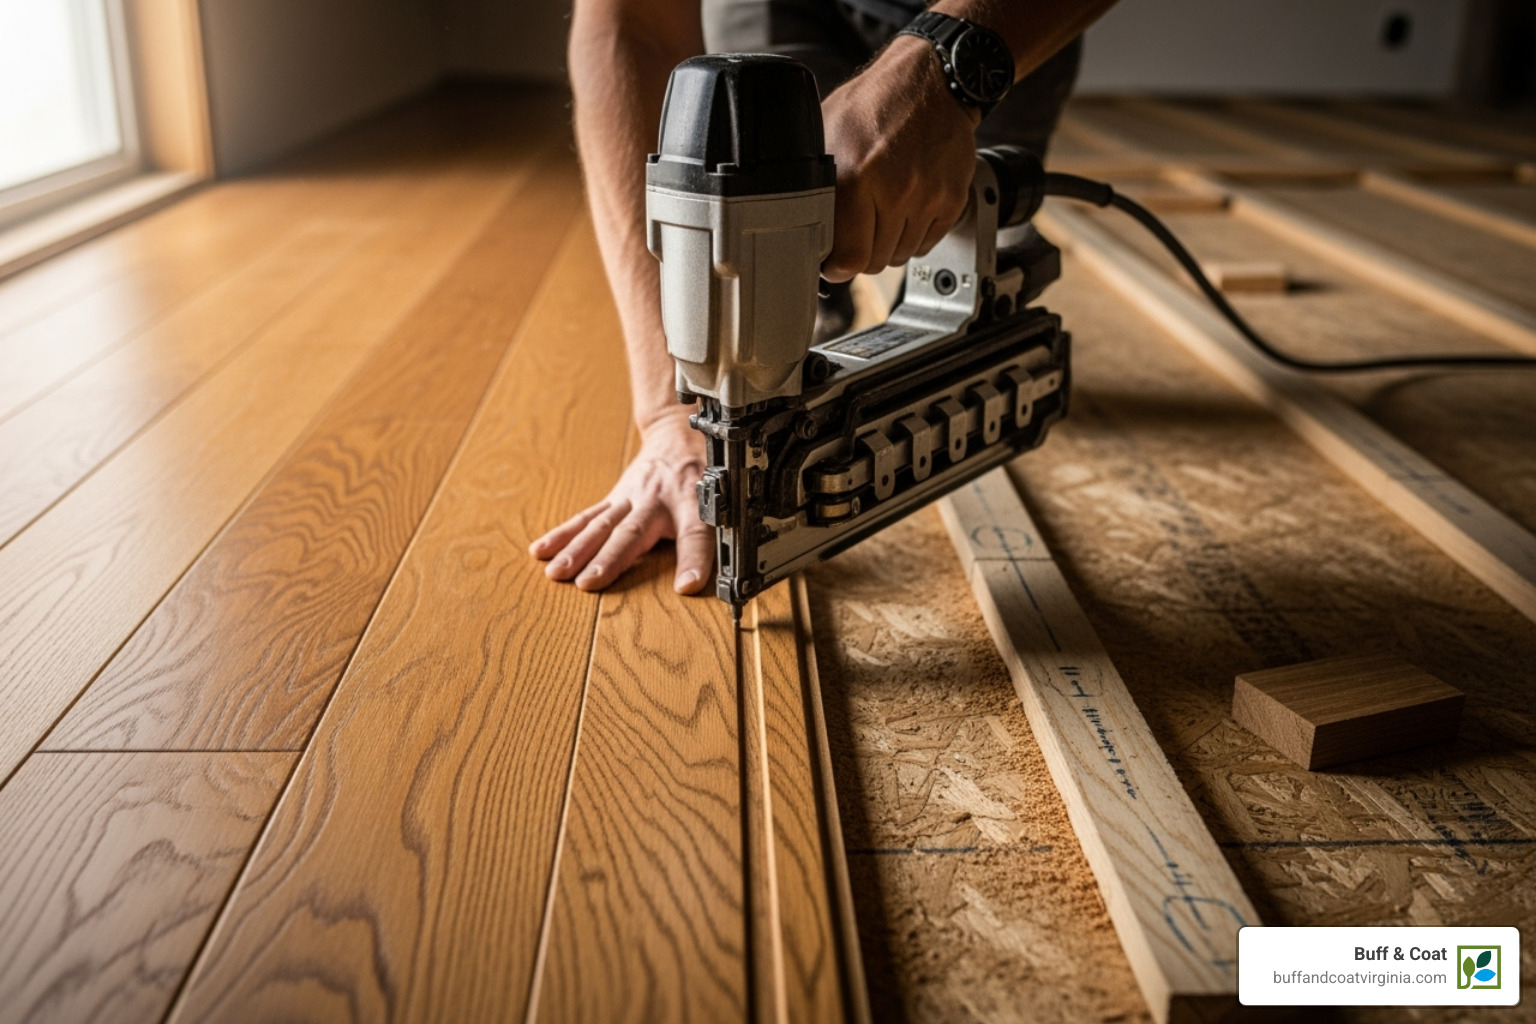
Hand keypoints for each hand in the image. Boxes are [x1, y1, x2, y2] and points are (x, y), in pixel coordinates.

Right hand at [530, 410, 712, 592]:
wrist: (679, 433)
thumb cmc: (703, 472)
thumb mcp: (722, 499)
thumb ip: (719, 536)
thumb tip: (717, 575)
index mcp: (691, 501)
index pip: (696, 532)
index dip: (693, 558)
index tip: (688, 585)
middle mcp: (655, 499)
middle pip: (632, 532)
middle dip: (610, 558)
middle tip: (590, 582)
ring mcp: (630, 498)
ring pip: (602, 524)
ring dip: (578, 549)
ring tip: (558, 572)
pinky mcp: (613, 499)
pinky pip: (586, 517)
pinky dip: (563, 533)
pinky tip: (541, 550)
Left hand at [819, 34, 980, 282]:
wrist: (931, 82)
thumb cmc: (875, 103)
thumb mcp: (827, 133)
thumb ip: (813, 181)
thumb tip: (797, 223)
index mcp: (857, 176)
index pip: (849, 257)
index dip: (838, 266)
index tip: (834, 262)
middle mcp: (896, 190)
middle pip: (875, 261)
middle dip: (861, 253)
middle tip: (856, 232)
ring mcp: (928, 197)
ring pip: (901, 255)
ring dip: (888, 243)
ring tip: (882, 213)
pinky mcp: (951, 199)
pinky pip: (927, 243)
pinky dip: (913, 235)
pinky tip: (905, 209)